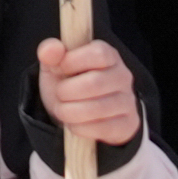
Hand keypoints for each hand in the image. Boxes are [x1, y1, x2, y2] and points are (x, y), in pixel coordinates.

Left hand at [32, 31, 139, 152]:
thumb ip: (50, 53)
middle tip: (59, 95)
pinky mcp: (128, 124)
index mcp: (108, 55)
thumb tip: (49, 49)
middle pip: (95, 82)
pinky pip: (104, 128)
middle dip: (67, 91)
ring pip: (98, 108)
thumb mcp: (56, 66)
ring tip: (63, 110)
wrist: (81, 115)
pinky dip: (81, 128)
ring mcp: (128, 100)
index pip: (98, 53)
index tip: (59, 68)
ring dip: (71, 112)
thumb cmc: (70, 84)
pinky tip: (75, 124)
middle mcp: (122, 76)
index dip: (72, 61)